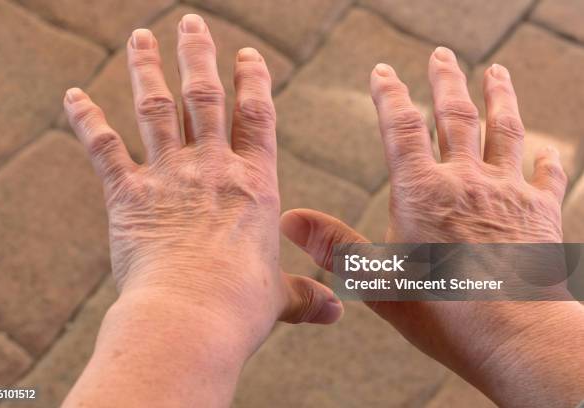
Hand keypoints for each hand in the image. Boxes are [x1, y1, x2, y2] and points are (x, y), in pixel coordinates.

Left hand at [62, 14, 341, 406]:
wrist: (191, 317)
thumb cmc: (240, 307)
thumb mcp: (280, 298)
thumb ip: (307, 296)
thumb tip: (337, 313)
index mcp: (255, 183)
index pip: (257, 116)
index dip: (253, 80)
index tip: (247, 55)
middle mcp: (212, 168)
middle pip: (205, 95)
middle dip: (199, 54)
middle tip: (192, 22)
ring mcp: (168, 176)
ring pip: (157, 107)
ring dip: (147, 67)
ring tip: (141, 36)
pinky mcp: (127, 194)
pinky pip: (103, 147)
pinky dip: (86, 120)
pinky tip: (73, 95)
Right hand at [281, 47, 583, 406]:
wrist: (515, 334)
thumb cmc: (442, 311)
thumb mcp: (377, 279)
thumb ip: (335, 245)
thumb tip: (289, 219)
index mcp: (422, 192)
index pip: (401, 127)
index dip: (390, 94)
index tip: (383, 71)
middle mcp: (465, 181)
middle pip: (456, 116)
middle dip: (446, 80)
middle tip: (442, 54)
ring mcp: (506, 192)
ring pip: (504, 131)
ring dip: (500, 98)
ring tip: (498, 73)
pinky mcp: (539, 212)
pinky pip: (545, 176)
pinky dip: (546, 160)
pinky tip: (548, 151)